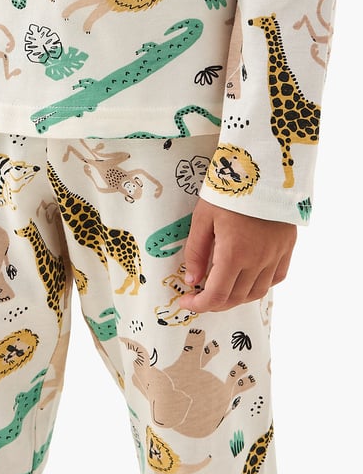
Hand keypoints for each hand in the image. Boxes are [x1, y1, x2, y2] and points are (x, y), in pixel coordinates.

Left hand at [180, 198, 296, 312]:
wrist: (263, 168)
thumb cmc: (228, 190)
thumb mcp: (202, 218)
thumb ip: (196, 252)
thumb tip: (192, 281)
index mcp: (233, 254)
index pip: (216, 295)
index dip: (199, 305)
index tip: (187, 302)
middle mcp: (257, 260)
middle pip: (236, 298)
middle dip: (215, 303)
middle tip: (200, 297)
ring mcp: (275, 255)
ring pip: (257, 292)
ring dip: (237, 297)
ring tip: (222, 289)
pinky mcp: (287, 246)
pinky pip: (276, 277)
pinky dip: (260, 285)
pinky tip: (248, 278)